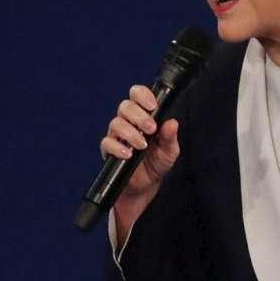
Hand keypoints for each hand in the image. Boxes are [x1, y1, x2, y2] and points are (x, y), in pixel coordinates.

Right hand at [100, 84, 180, 234]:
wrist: (146, 185)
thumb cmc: (157, 163)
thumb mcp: (170, 151)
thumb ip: (170, 137)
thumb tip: (172, 123)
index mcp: (143, 116)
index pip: (137, 95)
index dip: (142, 95)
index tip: (152, 106)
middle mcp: (128, 122)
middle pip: (125, 106)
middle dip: (138, 116)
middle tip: (150, 129)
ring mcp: (117, 136)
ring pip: (116, 123)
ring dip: (130, 132)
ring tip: (141, 145)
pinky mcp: (109, 150)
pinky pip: (107, 143)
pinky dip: (117, 147)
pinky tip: (128, 154)